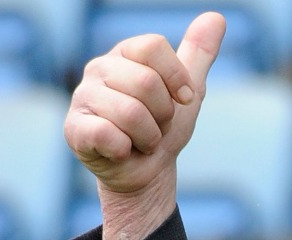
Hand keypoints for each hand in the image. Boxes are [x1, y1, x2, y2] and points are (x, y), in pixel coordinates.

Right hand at [65, 12, 224, 239]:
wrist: (148, 171)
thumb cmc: (164, 126)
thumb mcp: (188, 90)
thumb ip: (198, 54)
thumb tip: (216, 17)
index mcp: (125, 54)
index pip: (153, 46)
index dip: (177, 78)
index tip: (183, 99)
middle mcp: (99, 69)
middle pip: (147, 82)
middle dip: (164, 114)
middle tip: (157, 125)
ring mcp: (82, 98)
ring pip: (131, 113)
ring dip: (149, 136)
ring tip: (141, 139)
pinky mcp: (75, 129)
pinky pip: (110, 135)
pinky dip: (127, 149)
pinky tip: (121, 149)